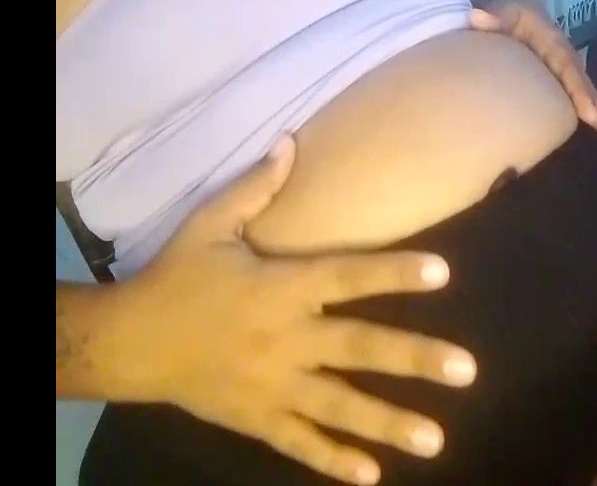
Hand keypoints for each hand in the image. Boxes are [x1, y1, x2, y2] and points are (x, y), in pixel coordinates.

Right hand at [111, 138, 476, 484]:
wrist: (129, 342)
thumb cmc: (177, 277)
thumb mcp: (209, 224)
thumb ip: (254, 188)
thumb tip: (290, 143)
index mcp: (280, 287)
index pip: (347, 276)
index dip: (395, 273)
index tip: (442, 271)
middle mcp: (285, 339)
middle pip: (359, 347)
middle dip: (415, 358)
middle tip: (467, 369)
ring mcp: (272, 385)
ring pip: (339, 405)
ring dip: (389, 422)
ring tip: (436, 439)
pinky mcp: (256, 418)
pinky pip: (300, 442)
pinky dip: (333, 460)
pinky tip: (371, 476)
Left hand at [469, 0, 596, 157]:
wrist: (496, 18)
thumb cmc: (498, 16)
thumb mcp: (497, 11)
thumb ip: (490, 17)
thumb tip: (475, 17)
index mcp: (551, 41)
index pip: (568, 68)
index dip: (579, 91)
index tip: (590, 115)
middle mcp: (565, 59)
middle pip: (588, 89)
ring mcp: (564, 72)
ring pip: (588, 99)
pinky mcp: (558, 82)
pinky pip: (576, 102)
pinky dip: (594, 120)